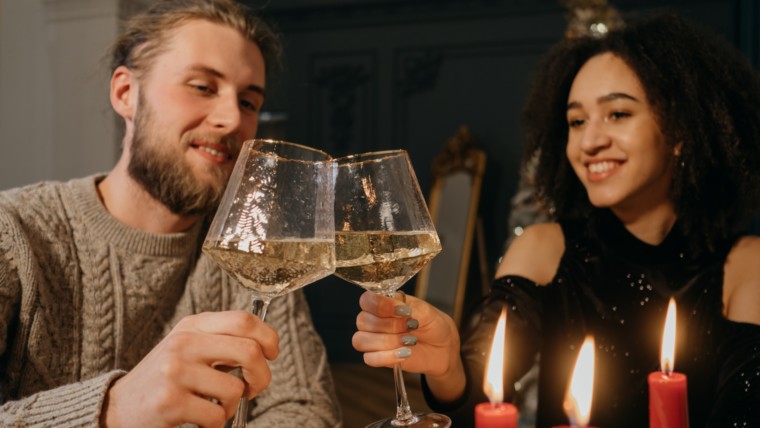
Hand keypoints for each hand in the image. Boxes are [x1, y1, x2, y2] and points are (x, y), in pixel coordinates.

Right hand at [101, 311, 278, 427]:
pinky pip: (216, 415)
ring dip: (233, 406)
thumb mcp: (189, 348)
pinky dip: (216, 423)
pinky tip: (201, 419)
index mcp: (193, 325)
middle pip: (249, 351)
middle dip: (262, 376)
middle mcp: (184, 343)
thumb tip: (265, 346)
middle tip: (253, 389)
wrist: (118, 408)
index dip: (268, 337)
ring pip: (235, 389)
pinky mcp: (170, 401)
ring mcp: (175, 371)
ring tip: (216, 407)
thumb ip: (221, 341)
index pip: (244, 319)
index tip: (271, 355)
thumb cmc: (165, 379)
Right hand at [352, 291, 460, 376]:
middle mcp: (374, 319)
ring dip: (387, 341)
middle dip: (389, 325)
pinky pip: (369, 358)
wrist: (443, 347)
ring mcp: (374, 339)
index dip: (379, 305)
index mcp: (384, 302)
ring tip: (409, 341)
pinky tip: (404, 353)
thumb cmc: (433, 324)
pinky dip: (387, 356)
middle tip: (411, 326)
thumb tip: (393, 306)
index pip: (366, 300)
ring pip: (362, 340)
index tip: (402, 311)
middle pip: (363, 321)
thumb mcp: (425, 311)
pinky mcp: (378, 357)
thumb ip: (408, 307)